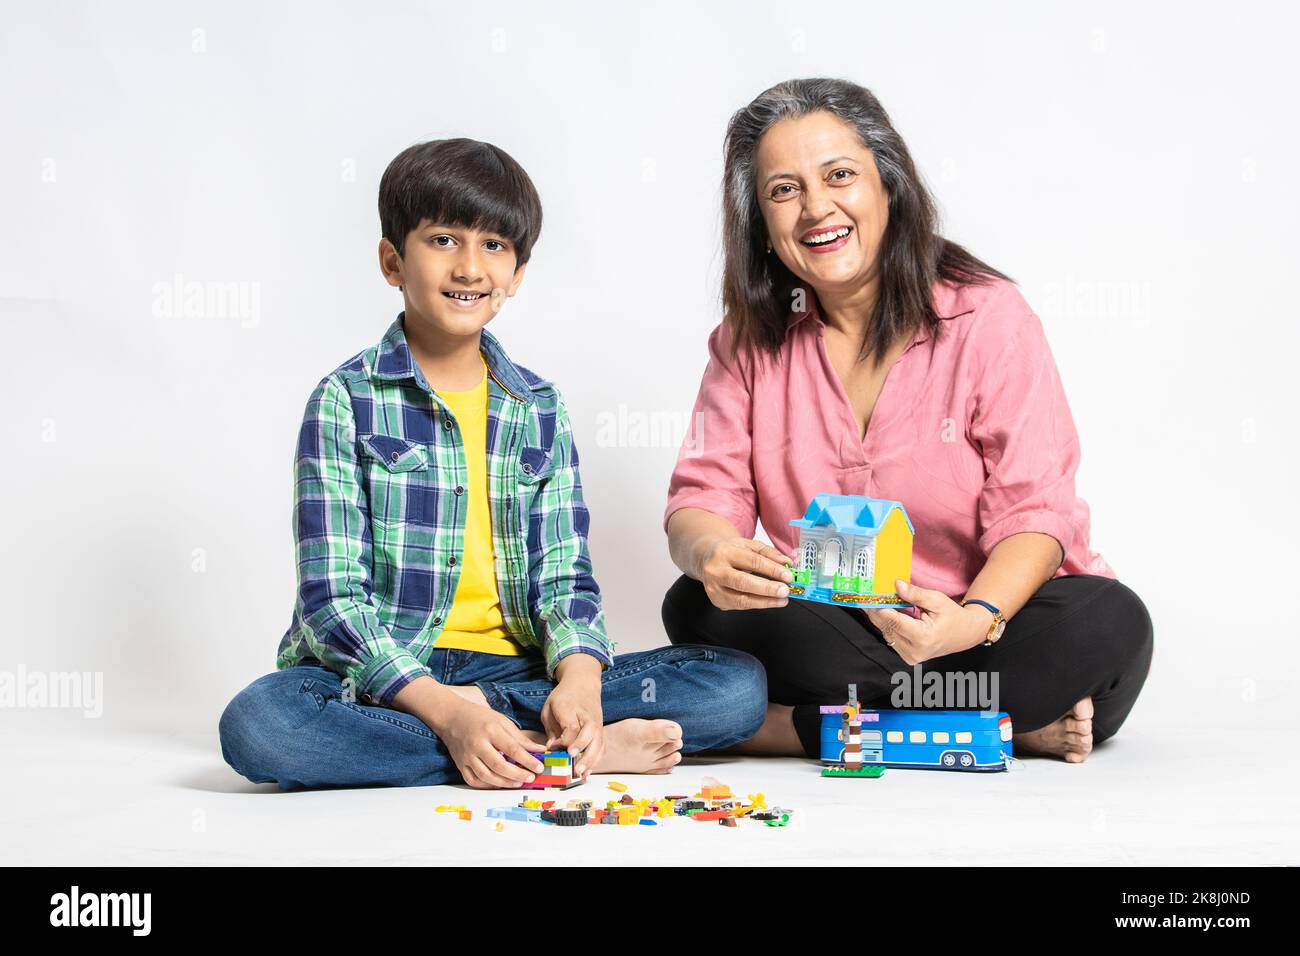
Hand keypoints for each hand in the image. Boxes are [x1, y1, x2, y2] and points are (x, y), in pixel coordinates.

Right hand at [437, 698, 545, 788]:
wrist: (451, 717)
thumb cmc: (479, 717)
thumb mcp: (502, 721)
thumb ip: (520, 737)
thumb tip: (539, 750)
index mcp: (490, 730)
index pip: (512, 749)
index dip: (527, 760)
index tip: (539, 767)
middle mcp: (477, 744)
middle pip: (499, 765)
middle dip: (517, 775)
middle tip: (530, 778)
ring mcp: (467, 756)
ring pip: (487, 776)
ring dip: (505, 783)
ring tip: (518, 783)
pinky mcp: (460, 765)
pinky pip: (474, 781)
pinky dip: (488, 785)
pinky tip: (499, 784)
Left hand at [541, 666, 603, 778]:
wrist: (583, 684)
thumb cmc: (563, 697)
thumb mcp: (550, 708)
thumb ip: (551, 728)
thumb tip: (551, 749)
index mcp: (570, 707)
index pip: (571, 727)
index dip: (564, 741)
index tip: (554, 748)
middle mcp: (587, 716)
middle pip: (589, 734)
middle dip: (581, 751)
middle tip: (573, 766)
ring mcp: (596, 724)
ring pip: (598, 743)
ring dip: (590, 760)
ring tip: (580, 774)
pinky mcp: (600, 731)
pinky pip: (601, 747)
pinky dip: (596, 760)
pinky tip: (588, 772)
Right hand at [697, 537, 795, 610]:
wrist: (705, 559)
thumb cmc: (729, 552)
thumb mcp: (748, 545)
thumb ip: (768, 553)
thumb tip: (787, 563)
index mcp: (724, 552)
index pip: (752, 561)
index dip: (772, 569)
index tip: (788, 576)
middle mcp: (715, 570)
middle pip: (743, 582)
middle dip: (767, 588)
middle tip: (785, 591)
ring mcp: (713, 588)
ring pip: (741, 599)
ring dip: (765, 601)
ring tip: (781, 600)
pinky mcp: (716, 600)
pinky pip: (740, 606)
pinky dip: (757, 604)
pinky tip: (769, 601)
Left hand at [865, 580, 990, 664]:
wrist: (965, 634)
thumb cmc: (953, 615)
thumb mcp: (937, 600)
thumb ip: (916, 594)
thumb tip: (897, 585)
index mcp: (923, 638)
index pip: (894, 621)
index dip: (880, 607)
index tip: (869, 594)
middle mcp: (914, 651)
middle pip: (887, 627)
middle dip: (876, 610)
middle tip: (866, 594)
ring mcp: (910, 657)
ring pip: (886, 633)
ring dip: (879, 617)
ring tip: (872, 600)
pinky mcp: (908, 657)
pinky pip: (891, 638)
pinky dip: (887, 624)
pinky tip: (883, 611)